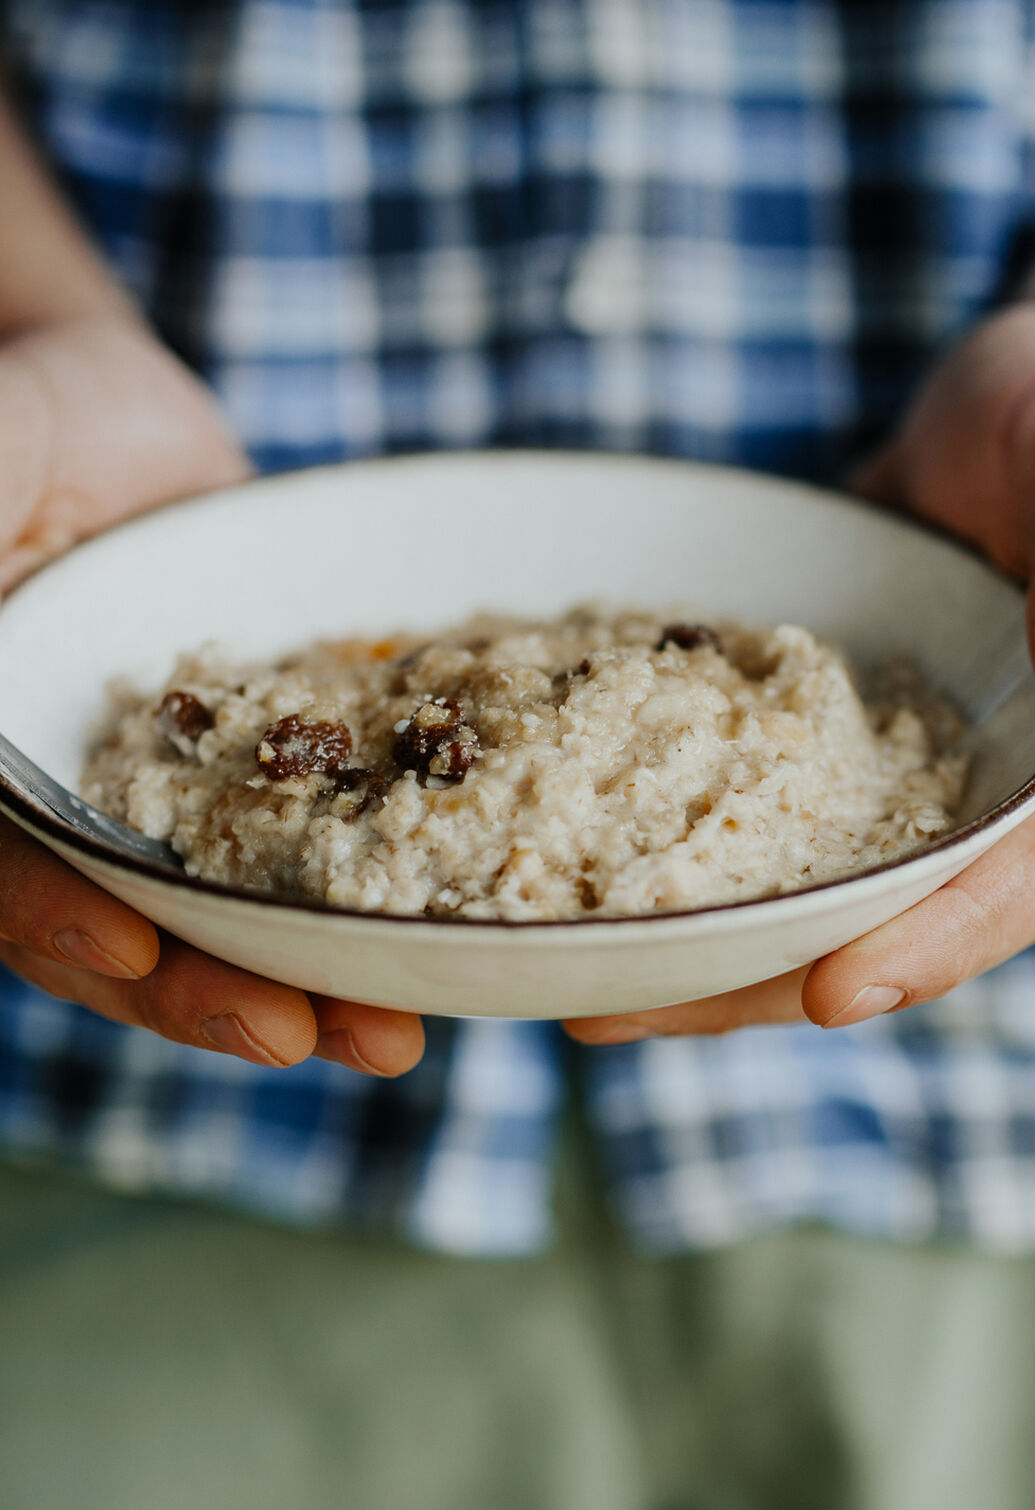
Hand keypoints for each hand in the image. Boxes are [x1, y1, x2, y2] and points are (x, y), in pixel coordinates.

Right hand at [0, 314, 423, 1075]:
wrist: (111, 409)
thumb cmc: (20, 420)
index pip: (6, 862)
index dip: (54, 915)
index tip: (129, 948)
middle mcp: (75, 808)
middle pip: (124, 928)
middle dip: (205, 989)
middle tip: (295, 1035)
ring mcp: (176, 801)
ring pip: (230, 914)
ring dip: (305, 977)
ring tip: (395, 1035)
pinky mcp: (268, 771)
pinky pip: (318, 842)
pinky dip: (376, 892)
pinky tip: (450, 931)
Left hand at [568, 303, 1034, 1046]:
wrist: (1006, 405)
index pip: (1018, 882)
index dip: (934, 941)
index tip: (835, 992)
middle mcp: (977, 806)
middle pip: (877, 922)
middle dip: (755, 979)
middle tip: (618, 1010)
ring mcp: (891, 786)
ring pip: (799, 890)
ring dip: (692, 940)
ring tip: (569, 980)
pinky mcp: (813, 748)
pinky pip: (745, 807)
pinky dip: (668, 842)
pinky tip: (572, 864)